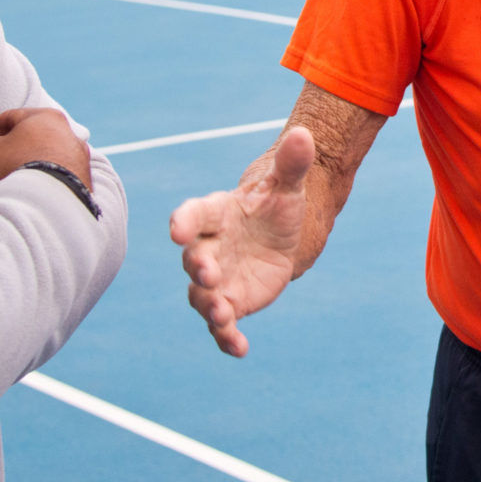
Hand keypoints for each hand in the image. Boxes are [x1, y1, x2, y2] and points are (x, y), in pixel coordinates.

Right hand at [0, 105, 90, 191]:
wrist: (47, 204)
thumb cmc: (16, 168)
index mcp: (46, 117)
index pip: (12, 117)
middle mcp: (69, 134)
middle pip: (34, 139)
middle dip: (16, 152)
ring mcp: (80, 160)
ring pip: (48, 161)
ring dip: (33, 170)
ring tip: (15, 185)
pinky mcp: (84, 183)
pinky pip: (58, 181)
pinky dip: (46, 186)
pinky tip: (32, 196)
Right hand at [169, 125, 313, 357]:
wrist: (282, 234)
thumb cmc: (275, 205)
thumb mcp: (287, 184)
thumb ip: (292, 163)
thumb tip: (304, 133)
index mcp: (214, 214)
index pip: (193, 215)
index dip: (183, 222)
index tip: (177, 231)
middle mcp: (208, 248)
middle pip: (195, 259)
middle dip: (199, 267)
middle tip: (208, 274)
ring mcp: (217, 279)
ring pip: (202, 297)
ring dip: (210, 306)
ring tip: (223, 315)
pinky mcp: (232, 303)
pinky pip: (222, 325)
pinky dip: (227, 338)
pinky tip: (240, 348)